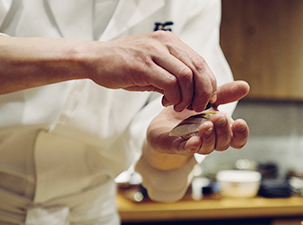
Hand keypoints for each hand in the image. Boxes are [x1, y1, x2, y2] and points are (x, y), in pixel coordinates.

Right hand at [81, 31, 216, 112]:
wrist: (95, 59)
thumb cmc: (123, 64)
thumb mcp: (152, 64)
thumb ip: (171, 73)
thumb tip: (192, 92)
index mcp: (169, 41)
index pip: (200, 61)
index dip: (207, 83)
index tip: (205, 99)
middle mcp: (164, 43)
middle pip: (198, 68)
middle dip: (202, 92)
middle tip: (198, 107)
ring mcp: (153, 53)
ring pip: (186, 76)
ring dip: (187, 97)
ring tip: (180, 106)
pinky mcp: (142, 66)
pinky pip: (169, 83)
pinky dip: (173, 97)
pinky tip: (166, 102)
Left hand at [146, 81, 249, 159]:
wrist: (164, 119)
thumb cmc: (190, 111)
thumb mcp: (208, 98)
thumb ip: (225, 94)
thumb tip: (245, 86)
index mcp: (221, 131)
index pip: (237, 139)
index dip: (241, 134)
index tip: (240, 122)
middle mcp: (211, 141)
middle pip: (223, 143)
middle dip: (223, 131)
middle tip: (220, 117)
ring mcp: (195, 145)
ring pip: (207, 148)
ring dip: (209, 137)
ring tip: (206, 124)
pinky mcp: (177, 147)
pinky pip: (185, 150)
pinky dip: (191, 147)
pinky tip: (194, 140)